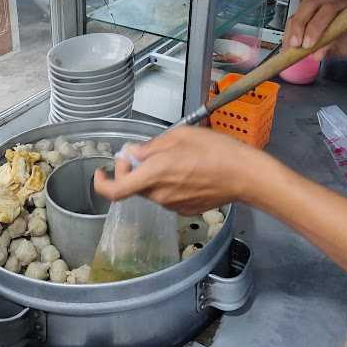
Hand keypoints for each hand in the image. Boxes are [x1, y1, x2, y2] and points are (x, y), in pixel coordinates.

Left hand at [94, 127, 268, 215]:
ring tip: (175, 158)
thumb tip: (134, 153)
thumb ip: (151, 146)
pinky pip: (167, 196)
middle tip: (145, 153)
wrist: (244, 176)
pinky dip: (168, 184)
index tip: (101, 172)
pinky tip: (187, 171)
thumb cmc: (215, 151)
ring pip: (151, 190)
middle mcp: (159, 194)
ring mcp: (172, 205)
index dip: (102, 183)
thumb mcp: (179, 136)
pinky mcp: (185, 210)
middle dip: (133, 170)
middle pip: (134, 186)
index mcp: (154, 175)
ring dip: (153, 176)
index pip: (115, 190)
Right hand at [283, 0, 346, 60]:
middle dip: (299, 26)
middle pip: (311, 4)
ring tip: (289, 45)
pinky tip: (290, 41)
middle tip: (294, 45)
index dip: (315, 27)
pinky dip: (293, 28)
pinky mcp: (316, 7)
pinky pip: (300, 12)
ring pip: (303, 7)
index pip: (330, 9)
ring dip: (293, 27)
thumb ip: (339, 48)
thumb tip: (317, 54)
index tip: (308, 45)